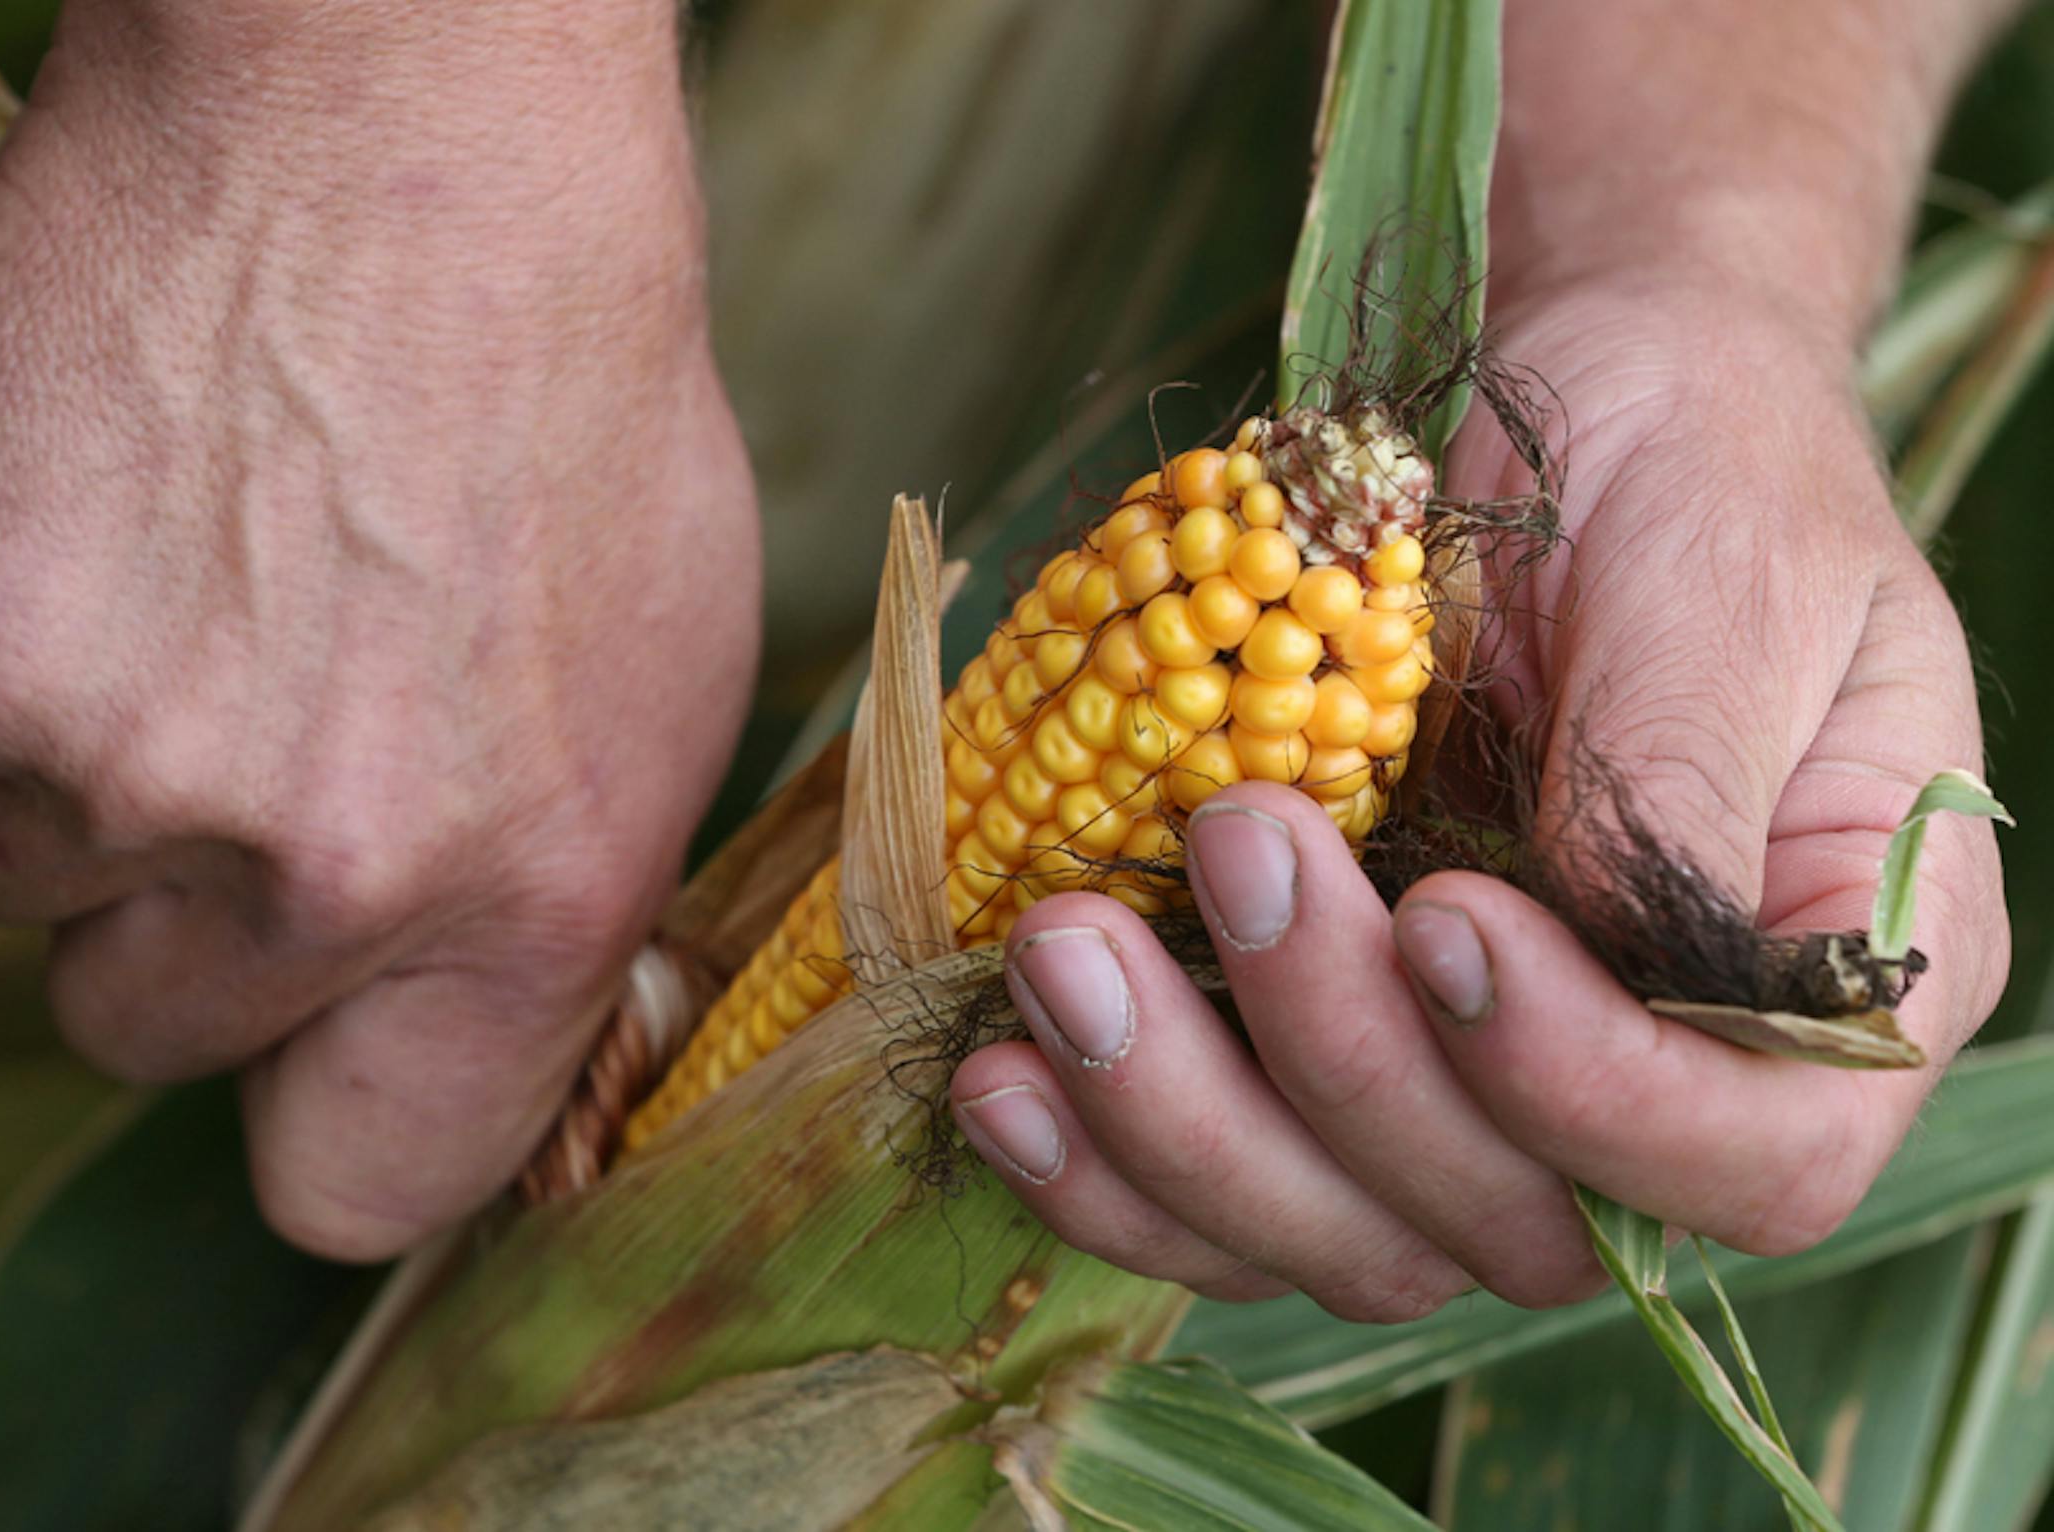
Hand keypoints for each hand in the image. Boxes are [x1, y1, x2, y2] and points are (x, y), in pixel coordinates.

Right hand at [0, 0, 757, 1258]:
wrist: (405, 139)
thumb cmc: (568, 403)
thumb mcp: (658, 687)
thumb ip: (543, 902)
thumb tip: (461, 1034)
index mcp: (531, 898)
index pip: (357, 1190)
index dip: (323, 1117)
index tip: (320, 1047)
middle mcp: (321, 872)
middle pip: (150, 1030)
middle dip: (191, 910)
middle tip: (258, 717)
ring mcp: (112, 762)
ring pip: (17, 889)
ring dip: (79, 782)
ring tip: (191, 593)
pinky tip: (79, 559)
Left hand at [946, 276, 2008, 1315]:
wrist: (1549, 416)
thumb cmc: (1685, 466)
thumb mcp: (1725, 582)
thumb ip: (1682, 777)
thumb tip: (1580, 951)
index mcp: (1816, 981)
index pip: (1748, 1158)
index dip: (1588, 1096)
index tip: (1446, 920)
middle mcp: (1651, 1080)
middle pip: (1505, 1220)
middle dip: (1339, 1069)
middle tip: (1229, 846)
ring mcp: (1465, 1090)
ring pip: (1334, 1232)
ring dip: (1178, 1127)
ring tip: (1058, 958)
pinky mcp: (1312, 1062)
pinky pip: (1212, 1188)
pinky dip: (1099, 1157)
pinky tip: (995, 1070)